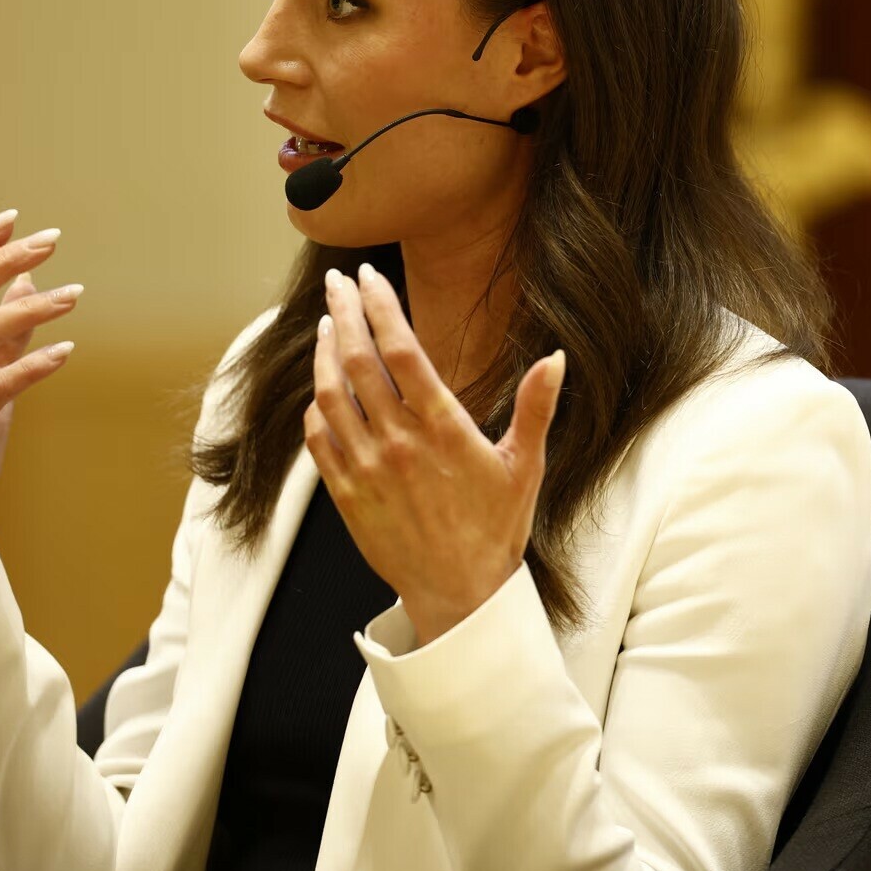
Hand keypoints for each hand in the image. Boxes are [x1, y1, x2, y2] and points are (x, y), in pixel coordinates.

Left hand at [305, 263, 565, 643]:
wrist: (460, 594)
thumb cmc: (496, 528)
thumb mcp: (525, 464)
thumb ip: (536, 406)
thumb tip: (556, 357)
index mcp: (443, 428)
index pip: (401, 351)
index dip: (381, 307)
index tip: (369, 276)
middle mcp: (398, 443)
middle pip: (358, 361)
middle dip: (344, 312)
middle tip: (337, 282)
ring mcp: (366, 469)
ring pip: (329, 395)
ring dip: (324, 353)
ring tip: (328, 324)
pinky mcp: (346, 495)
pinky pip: (318, 439)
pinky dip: (315, 407)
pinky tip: (321, 389)